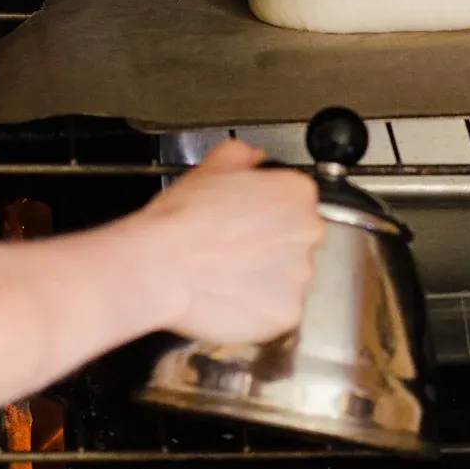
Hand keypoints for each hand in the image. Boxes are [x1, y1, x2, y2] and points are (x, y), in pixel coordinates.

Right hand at [135, 140, 322, 343]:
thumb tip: (251, 157)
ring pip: (288, 278)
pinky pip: (278, 312)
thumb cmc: (182, 221)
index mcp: (296, 193)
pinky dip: (258, 309)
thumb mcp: (210, 167)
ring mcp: (300, 276)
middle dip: (270, 246)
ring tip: (228, 275)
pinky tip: (231, 297)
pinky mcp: (286, 313)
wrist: (162, 265)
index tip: (248, 222)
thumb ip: (241, 155)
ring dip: (265, 278)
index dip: (267, 213)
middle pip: (296, 241)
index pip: (296, 203)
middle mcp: (307, 233)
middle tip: (233, 250)